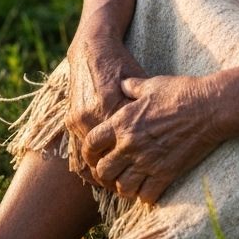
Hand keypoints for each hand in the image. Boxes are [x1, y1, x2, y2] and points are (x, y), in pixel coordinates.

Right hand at [64, 37, 146, 177]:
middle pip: (105, 154)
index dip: (135, 160)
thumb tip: (167, 128)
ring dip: (101, 172)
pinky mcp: (71, 118)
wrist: (93, 50)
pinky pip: (78, 149)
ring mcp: (78, 117)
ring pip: (88, 157)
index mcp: (110, 105)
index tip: (147, 174)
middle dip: (117, 174)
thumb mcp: (140, 82)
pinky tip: (99, 173)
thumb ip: (147, 106)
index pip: (123, 143)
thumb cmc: (123, 64)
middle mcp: (91, 114)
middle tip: (131, 188)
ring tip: (116, 185)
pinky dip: (89, 162)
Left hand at [81, 75, 222, 204]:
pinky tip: (149, 187)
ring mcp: (148, 161)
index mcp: (123, 122)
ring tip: (131, 181)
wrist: (211, 107)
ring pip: (123, 188)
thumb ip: (132, 86)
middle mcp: (130, 144)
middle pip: (103, 171)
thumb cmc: (182, 92)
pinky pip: (146, 196)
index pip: (91, 144)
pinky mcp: (166, 173)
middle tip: (114, 171)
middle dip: (105, 173)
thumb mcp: (152, 84)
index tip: (96, 155)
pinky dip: (145, 195)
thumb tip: (122, 83)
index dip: (89, 152)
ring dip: (124, 186)